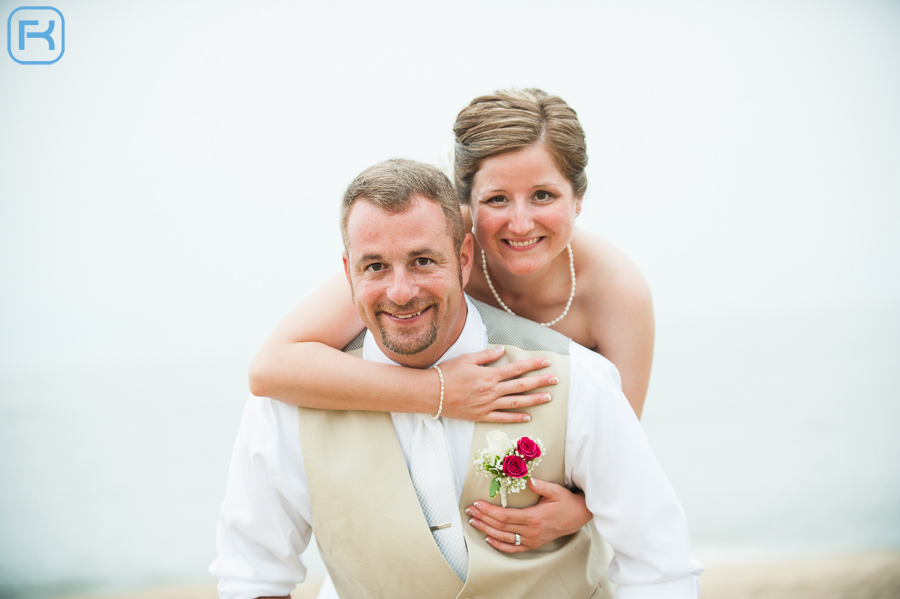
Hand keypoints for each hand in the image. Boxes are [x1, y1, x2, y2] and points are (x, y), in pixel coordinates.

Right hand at [438, 346, 557, 422]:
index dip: (533, 366)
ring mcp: (487, 405)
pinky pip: (502, 417)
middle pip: (521, 386)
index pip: (517, 369)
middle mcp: (491, 391)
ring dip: (534, 400)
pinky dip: (516, 418)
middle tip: (556, 380)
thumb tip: (503, 350)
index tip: (547, 363)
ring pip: (516, 403)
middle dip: (540, 382)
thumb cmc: (446, 373)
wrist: (430, 393)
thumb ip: (486, 356)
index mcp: (488, 375)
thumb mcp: (466, 359)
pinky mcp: (481, 416)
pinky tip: (528, 417)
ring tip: (548, 397)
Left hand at [465, 478, 591, 552]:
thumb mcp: (556, 491)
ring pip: (503, 538)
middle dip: (482, 518)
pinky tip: (488, 539)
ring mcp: (531, 540)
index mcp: (533, 517)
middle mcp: (530, 531)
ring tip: (473, 522)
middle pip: (500, 527)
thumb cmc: (565, 502)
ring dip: (486, 530)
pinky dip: (499, 545)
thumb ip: (542, 486)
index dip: (488, 511)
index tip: (477, 504)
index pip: (505, 516)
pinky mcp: (533, 544)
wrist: (578, 517)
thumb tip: (530, 480)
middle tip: (469, 511)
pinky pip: (513, 548)